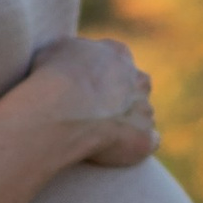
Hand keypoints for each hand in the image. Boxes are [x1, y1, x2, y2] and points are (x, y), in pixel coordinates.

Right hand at [14, 33, 156, 169]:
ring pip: (143, 116)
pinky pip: (148, 142)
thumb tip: (68, 61)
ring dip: (126, 124)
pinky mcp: (145, 139)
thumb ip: (70, 55)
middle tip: (94, 113)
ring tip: (98, 136)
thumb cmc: (54, 77)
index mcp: (117, 54)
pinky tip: (117, 152)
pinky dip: (137, 146)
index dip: (102, 75)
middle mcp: (137, 80)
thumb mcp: (54, 51)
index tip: (86, 88)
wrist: (64, 109)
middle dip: (121, 98)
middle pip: (136, 86)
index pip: (117, 60)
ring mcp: (145, 110)